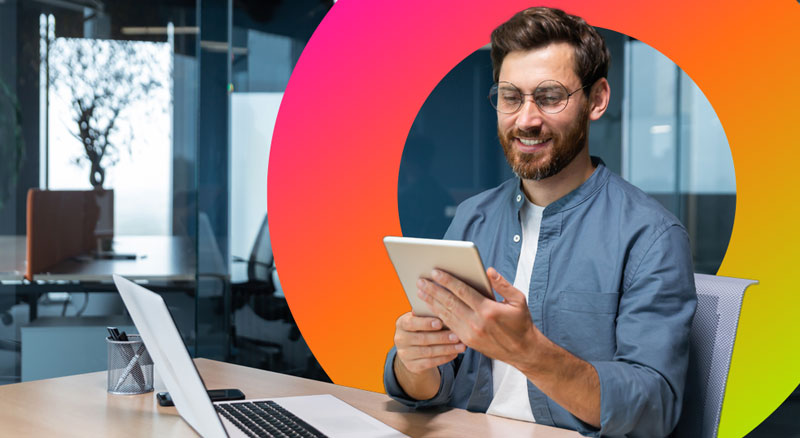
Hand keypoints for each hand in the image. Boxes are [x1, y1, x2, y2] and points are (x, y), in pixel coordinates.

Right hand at [394, 312, 465, 373]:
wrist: (413, 349)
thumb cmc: (422, 328)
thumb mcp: (422, 320)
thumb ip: (429, 316)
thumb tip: (445, 315)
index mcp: (401, 323)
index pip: (411, 323)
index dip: (425, 323)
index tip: (440, 323)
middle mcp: (400, 339)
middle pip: (422, 339)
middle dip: (442, 338)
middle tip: (457, 336)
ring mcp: (404, 354)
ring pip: (428, 352)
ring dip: (446, 349)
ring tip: (461, 346)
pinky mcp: (412, 366)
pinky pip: (430, 363)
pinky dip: (444, 358)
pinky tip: (454, 353)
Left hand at [416, 267, 537, 366]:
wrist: (523, 351)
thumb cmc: (521, 323)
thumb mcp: (518, 300)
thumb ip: (503, 284)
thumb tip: (488, 271)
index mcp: (488, 310)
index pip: (462, 291)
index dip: (447, 281)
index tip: (436, 272)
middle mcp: (477, 322)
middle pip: (449, 302)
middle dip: (433, 290)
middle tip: (421, 280)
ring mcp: (470, 334)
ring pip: (446, 315)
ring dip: (432, 302)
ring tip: (421, 291)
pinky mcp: (467, 342)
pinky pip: (449, 326)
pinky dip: (438, 316)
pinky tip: (430, 308)